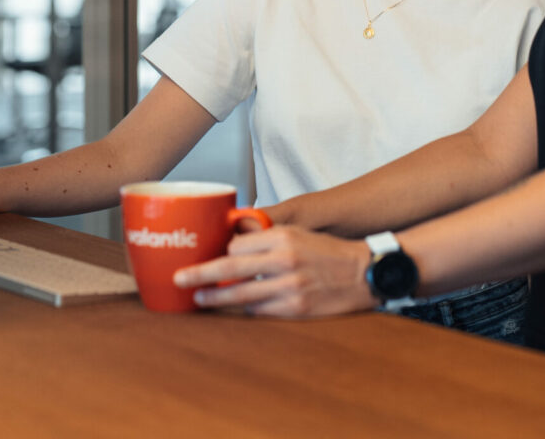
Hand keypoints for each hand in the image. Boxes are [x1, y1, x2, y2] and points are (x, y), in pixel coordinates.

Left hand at [173, 226, 374, 316]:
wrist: (364, 273)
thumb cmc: (328, 252)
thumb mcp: (299, 234)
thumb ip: (268, 239)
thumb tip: (235, 245)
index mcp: (282, 237)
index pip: (238, 245)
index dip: (222, 253)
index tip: (210, 257)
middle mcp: (283, 260)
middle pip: (230, 268)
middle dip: (200, 274)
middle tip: (180, 279)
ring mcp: (289, 287)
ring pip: (241, 295)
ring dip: (216, 299)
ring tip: (199, 300)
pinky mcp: (296, 309)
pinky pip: (261, 311)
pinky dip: (248, 310)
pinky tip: (240, 309)